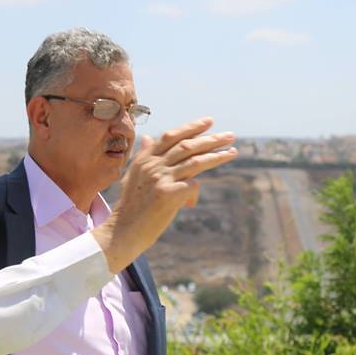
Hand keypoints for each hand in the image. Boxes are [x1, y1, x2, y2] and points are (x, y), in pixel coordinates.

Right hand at [92, 117, 236, 272]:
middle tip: (230, 136)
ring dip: (217, 156)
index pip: (171, 136)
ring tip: (233, 152)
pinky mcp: (167, 194)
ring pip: (195, 162)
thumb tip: (149, 137)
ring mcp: (160, 178)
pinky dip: (194, 193)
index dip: (191, 127)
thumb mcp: (133, 176)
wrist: (123, 232)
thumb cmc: (131, 207)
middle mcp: (152, 165)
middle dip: (211, 139)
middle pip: (187, 146)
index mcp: (144, 159)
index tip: (209, 122)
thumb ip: (144, 156)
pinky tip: (191, 203)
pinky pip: (192, 186)